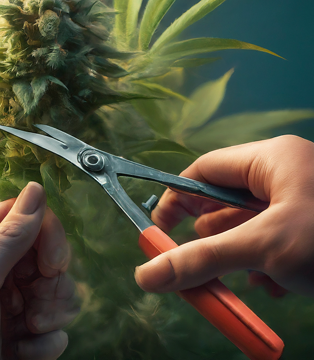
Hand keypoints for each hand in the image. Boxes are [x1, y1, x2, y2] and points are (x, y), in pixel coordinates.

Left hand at [0, 182, 78, 359]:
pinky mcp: (21, 334)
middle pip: (46, 254)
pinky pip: (55, 326)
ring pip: (57, 289)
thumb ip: (7, 239)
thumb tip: (36, 188)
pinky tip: (23, 352)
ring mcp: (10, 302)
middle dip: (50, 282)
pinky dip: (46, 342)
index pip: (23, 217)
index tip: (52, 263)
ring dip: (52, 312)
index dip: (46, 234)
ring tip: (28, 331)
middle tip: (34, 307)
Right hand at [134, 135, 313, 296]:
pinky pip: (274, 239)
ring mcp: (300, 201)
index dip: (177, 200)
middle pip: (224, 203)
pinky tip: (275, 285)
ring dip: (243, 257)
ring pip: (248, 227)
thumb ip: (203, 260)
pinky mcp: (310, 226)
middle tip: (203, 266)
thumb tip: (148, 274)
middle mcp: (283, 174)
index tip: (159, 230)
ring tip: (250, 280)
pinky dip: (268, 264)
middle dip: (214, 239)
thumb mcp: (264, 248)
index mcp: (270, 159)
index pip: (203, 171)